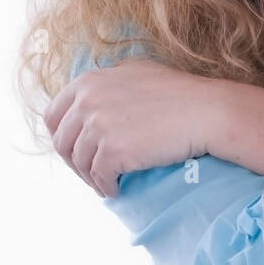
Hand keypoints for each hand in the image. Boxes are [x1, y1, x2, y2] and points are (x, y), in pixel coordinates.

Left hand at [44, 59, 222, 197]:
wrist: (209, 111)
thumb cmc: (182, 94)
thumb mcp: (137, 75)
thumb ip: (108, 85)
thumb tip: (92, 102)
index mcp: (89, 82)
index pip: (54, 116)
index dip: (62, 137)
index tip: (76, 150)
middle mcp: (87, 102)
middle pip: (62, 142)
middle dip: (74, 161)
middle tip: (91, 172)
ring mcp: (99, 127)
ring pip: (80, 163)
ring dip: (90, 178)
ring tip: (106, 183)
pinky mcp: (113, 152)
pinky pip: (99, 177)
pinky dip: (105, 187)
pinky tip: (116, 190)